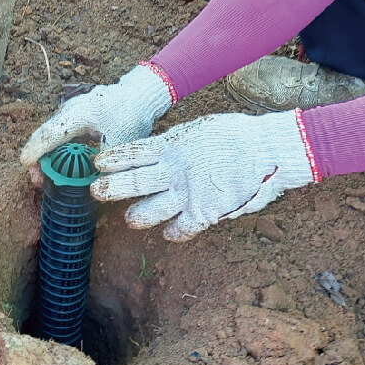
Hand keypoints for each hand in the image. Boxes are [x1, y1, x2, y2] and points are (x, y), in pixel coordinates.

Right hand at [20, 63, 173, 166]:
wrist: (138, 94)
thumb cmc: (131, 115)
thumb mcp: (122, 142)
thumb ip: (107, 163)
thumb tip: (96, 188)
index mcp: (79, 113)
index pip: (50, 133)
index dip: (36, 150)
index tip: (25, 164)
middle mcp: (69, 109)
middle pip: (44, 134)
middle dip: (37, 157)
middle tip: (36, 180)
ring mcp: (70, 111)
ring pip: (50, 134)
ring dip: (45, 154)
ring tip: (44, 177)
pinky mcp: (73, 115)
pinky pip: (58, 133)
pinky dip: (54, 149)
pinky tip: (58, 165)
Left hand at [90, 110, 315, 240]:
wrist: (267, 148)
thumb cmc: (235, 135)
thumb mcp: (197, 131)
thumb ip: (176, 146)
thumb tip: (159, 153)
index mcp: (171, 147)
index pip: (133, 153)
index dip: (114, 160)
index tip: (98, 164)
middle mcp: (174, 171)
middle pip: (134, 181)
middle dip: (112, 188)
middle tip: (97, 191)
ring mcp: (187, 193)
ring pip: (151, 210)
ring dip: (138, 215)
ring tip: (129, 219)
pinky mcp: (205, 212)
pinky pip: (183, 228)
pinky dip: (175, 232)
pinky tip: (169, 234)